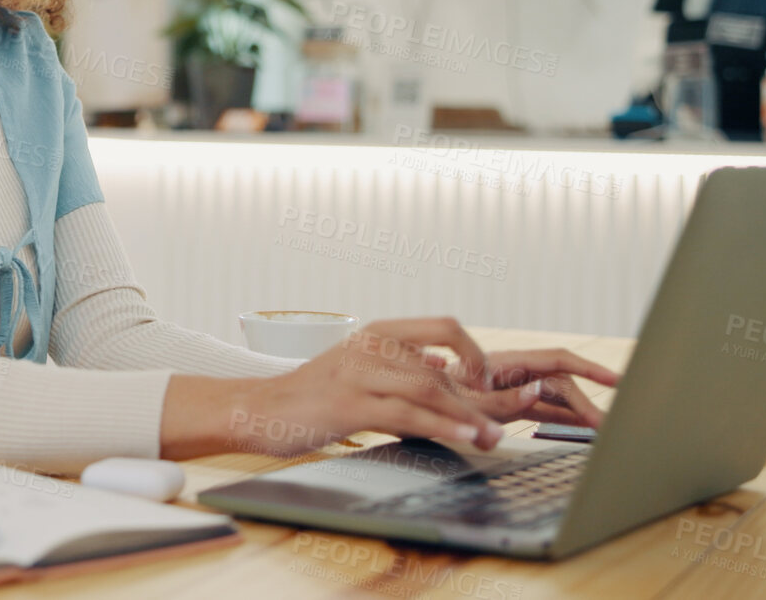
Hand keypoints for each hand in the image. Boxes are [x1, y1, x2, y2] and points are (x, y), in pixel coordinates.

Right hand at [219, 318, 506, 455]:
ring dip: (468, 417)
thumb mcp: (359, 369)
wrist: (260, 409)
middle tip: (506, 422)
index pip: (445, 327)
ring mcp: (358, 373)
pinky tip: (463, 437)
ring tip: (491, 437)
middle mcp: (371, 346)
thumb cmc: (312, 394)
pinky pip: (407, 414)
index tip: (486, 383)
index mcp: (377, 333)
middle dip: (481, 398)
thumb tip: (445, 370)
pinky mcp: (349, 404)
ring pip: (430, 389)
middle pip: (444, 368)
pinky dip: (441, 427)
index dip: (475, 354)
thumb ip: (401, 368)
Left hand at [415, 348, 621, 427]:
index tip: (616, 380)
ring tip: (601, 430)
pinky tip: (577, 428)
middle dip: (586, 401)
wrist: (395, 399)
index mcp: (502, 364)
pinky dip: (558, 418)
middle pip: (558, 383)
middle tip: (610, 427)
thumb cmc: (421, 393)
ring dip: (575, 412)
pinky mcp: (498, 405)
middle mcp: (508, 373)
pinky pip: (536, 410)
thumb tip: (539, 391)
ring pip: (550, 397)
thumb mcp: (459, 401)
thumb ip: (500, 399)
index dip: (589, 368)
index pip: (556, 361)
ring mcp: (504, 389)